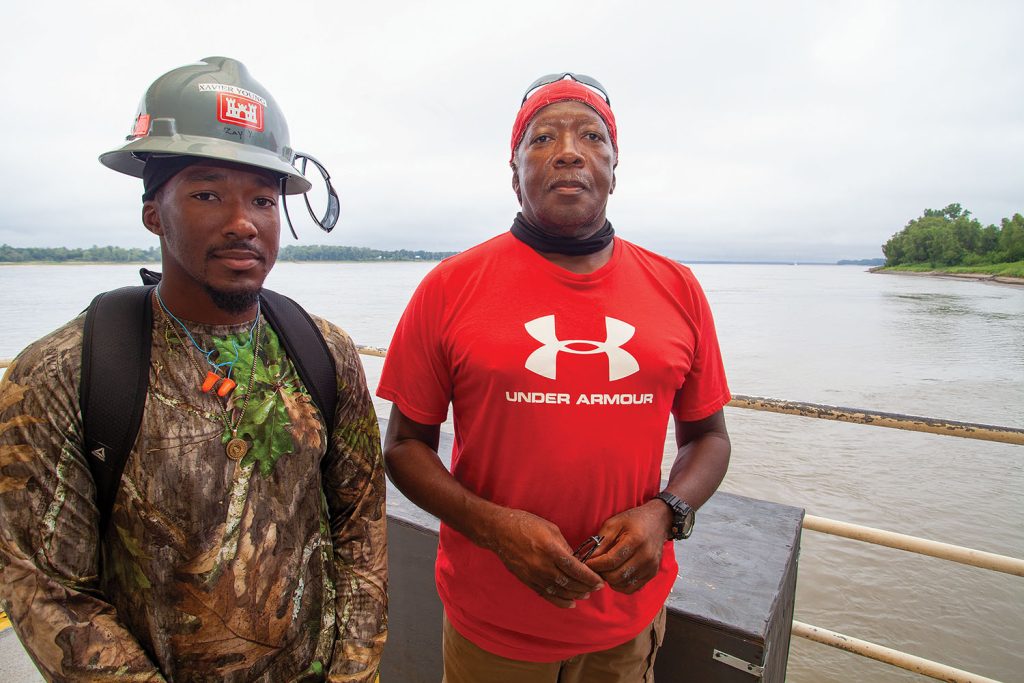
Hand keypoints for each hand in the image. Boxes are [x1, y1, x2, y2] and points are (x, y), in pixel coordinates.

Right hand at [488, 509, 603, 607]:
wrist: (500, 531)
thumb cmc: (527, 525)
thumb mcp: (551, 529)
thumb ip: (565, 547)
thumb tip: (577, 561)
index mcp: (551, 550)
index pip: (576, 569)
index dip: (590, 578)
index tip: (600, 581)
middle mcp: (543, 566)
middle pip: (570, 583)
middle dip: (586, 587)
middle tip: (596, 588)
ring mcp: (534, 575)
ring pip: (560, 592)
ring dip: (575, 595)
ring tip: (586, 594)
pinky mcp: (527, 581)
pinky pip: (547, 595)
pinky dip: (560, 601)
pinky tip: (571, 602)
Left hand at [585, 501, 669, 593]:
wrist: (658, 522)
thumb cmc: (634, 520)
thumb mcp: (614, 523)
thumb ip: (602, 541)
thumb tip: (589, 558)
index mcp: (635, 540)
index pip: (611, 561)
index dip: (595, 564)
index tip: (586, 562)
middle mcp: (645, 556)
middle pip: (616, 576)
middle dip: (601, 573)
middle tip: (595, 566)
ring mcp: (650, 567)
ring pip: (623, 584)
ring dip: (610, 580)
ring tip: (605, 569)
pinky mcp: (652, 574)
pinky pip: (632, 588)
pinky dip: (620, 585)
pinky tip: (616, 574)